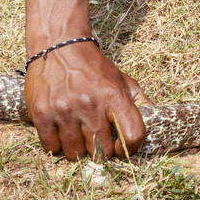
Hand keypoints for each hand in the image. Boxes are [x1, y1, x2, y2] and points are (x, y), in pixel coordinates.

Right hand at [24, 40, 148, 159]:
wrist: (59, 46)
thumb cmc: (93, 66)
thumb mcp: (121, 79)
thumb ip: (139, 100)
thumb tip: (157, 118)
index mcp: (113, 96)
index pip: (132, 135)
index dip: (130, 148)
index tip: (122, 146)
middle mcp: (90, 105)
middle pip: (102, 151)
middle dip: (102, 150)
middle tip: (97, 141)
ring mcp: (64, 111)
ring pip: (75, 154)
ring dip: (78, 149)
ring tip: (78, 135)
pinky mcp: (42, 114)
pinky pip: (51, 147)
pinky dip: (57, 145)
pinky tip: (61, 132)